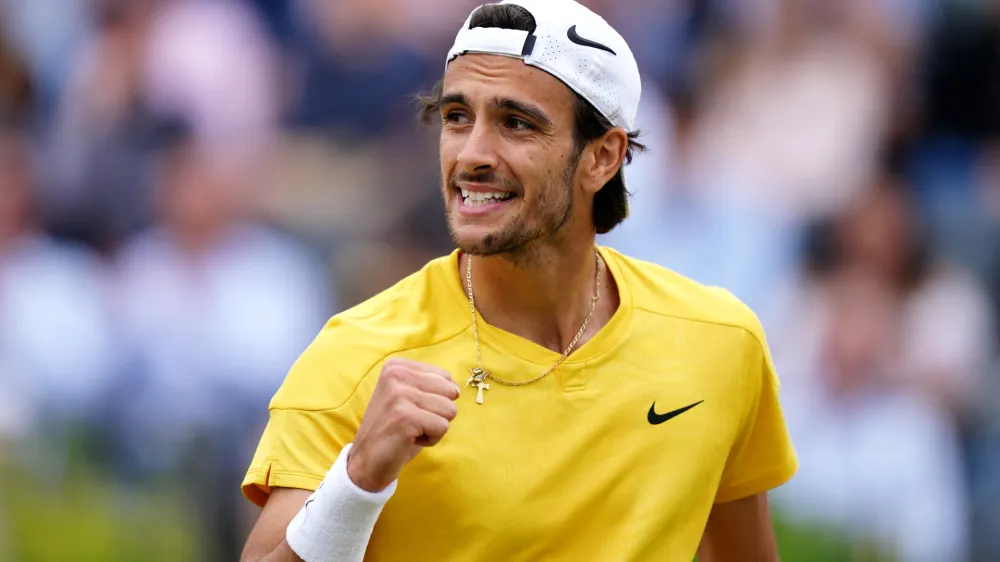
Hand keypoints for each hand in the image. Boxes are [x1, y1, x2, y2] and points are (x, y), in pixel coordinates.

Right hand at [347, 358, 460, 492]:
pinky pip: (443, 427)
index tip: (412, 409)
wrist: (366, 460)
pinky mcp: (406, 416)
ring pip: (449, 409)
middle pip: (449, 391)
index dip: (436, 399)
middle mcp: (396, 375)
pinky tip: (410, 440)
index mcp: (397, 366)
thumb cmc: (394, 429)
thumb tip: (456, 389)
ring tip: (412, 430)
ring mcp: (400, 395)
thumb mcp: (408, 397)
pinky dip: (432, 439)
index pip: (445, 377)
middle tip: (414, 422)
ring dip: (435, 427)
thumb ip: (429, 385)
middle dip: (438, 412)